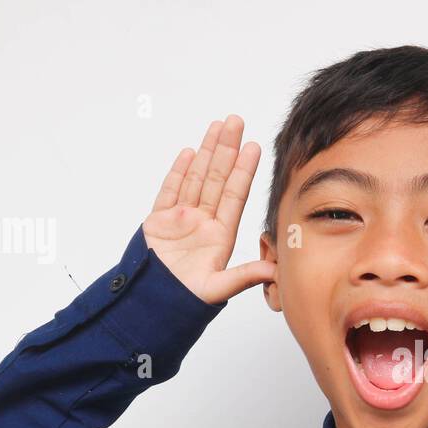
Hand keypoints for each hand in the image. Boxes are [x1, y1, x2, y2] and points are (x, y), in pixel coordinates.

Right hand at [143, 114, 274, 305]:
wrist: (152, 305)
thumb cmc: (186, 300)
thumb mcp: (219, 288)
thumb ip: (244, 276)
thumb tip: (275, 270)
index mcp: (220, 235)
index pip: (234, 194)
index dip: (244, 170)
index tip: (254, 147)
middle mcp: (203, 223)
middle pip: (217, 178)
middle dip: (226, 149)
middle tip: (236, 122)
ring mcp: (181, 219)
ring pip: (196, 178)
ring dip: (207, 152)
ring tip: (217, 127)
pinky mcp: (158, 221)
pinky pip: (170, 190)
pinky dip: (178, 171)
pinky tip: (190, 152)